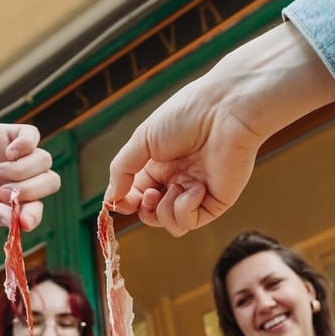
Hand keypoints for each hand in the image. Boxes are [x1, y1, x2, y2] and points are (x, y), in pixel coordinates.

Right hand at [0, 122, 58, 230]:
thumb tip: (18, 224)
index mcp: (12, 201)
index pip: (36, 207)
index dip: (35, 214)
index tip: (25, 221)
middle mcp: (18, 178)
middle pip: (49, 181)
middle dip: (31, 190)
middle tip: (2, 192)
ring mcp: (14, 156)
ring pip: (44, 160)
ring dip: (24, 170)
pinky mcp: (5, 134)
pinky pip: (32, 134)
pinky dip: (26, 144)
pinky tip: (9, 153)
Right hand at [104, 74, 259, 236]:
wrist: (224, 110)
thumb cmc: (186, 115)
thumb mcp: (142, 140)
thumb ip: (122, 170)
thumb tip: (110, 199)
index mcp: (159, 164)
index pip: (136, 195)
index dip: (125, 203)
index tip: (117, 203)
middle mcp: (177, 180)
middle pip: (152, 214)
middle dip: (144, 210)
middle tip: (150, 194)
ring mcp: (197, 192)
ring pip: (171, 225)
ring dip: (163, 212)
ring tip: (173, 188)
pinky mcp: (215, 202)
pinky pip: (190, 222)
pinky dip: (185, 209)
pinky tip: (195, 188)